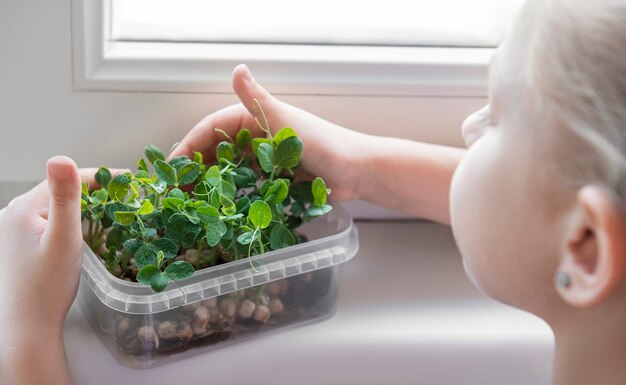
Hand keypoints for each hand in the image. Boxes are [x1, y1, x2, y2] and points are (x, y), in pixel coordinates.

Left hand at [0, 157, 126, 384]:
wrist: (27, 325)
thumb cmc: (47, 286)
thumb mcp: (64, 239)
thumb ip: (65, 198)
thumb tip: (61, 158)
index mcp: (23, 208)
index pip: (67, 179)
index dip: (101, 176)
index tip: (130, 179)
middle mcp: (13, 213)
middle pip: (61, 190)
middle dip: (94, 189)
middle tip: (126, 194)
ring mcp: (13, 229)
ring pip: (55, 205)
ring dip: (83, 204)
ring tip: (112, 207)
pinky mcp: (17, 243)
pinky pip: (48, 219)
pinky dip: (70, 218)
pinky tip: (85, 226)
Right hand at [169, 64, 371, 200]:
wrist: (357, 170)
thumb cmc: (325, 143)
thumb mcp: (286, 121)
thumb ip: (258, 100)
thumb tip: (238, 68)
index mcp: (253, 116)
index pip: (210, 129)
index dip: (188, 147)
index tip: (171, 169)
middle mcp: (255, 134)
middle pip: (215, 151)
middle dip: (194, 170)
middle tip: (176, 194)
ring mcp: (264, 156)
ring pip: (227, 169)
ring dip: (210, 184)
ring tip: (193, 204)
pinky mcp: (273, 176)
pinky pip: (245, 184)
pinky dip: (231, 194)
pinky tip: (220, 208)